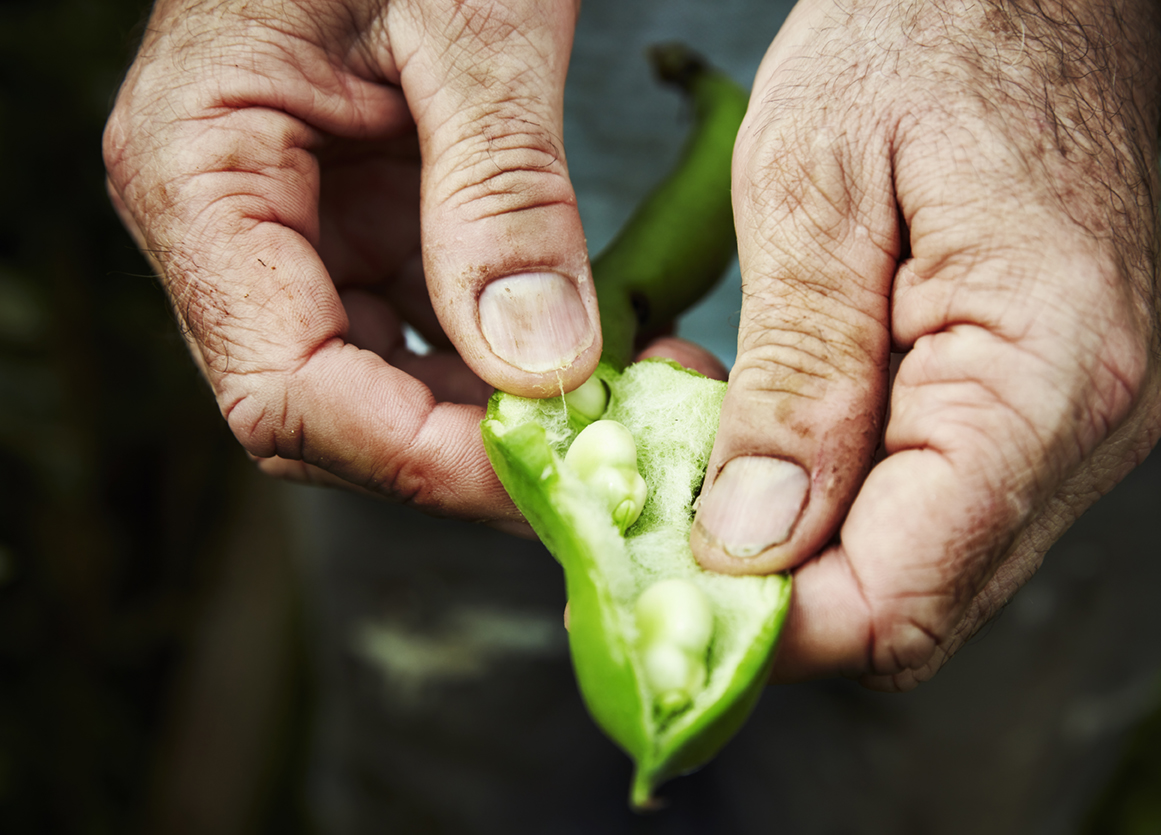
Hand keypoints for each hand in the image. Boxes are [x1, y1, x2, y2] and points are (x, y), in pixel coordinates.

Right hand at [104, 0, 599, 521]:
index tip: (549, 470)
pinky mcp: (367, 226)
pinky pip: (430, 335)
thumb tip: (543, 367)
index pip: (282, 390)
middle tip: (608, 466)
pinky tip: (603, 364)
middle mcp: (231, 225)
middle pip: (330, 416)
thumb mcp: (468, 19)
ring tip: (630, 416)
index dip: (414, 455)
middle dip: (467, 458)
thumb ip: (499, 189)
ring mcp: (300, 231)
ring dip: (503, 425)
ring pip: (387, 391)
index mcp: (200, 173)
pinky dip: (514, 366)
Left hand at [690, 0, 1160, 688]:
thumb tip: (749, 542)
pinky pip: (919, 512)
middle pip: (904, 613)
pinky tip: (758, 427)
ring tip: (694, 448)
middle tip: (649, 506)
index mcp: (1042, 379)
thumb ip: (797, 374)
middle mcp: (1083, 435)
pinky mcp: (1031, 415)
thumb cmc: (928, 41)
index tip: (646, 570)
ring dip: (787, 542)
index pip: (896, 604)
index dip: (761, 621)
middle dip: (763, 589)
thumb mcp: (816, 184)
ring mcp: (1067, 432)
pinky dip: (825, 497)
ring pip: (906, 573)